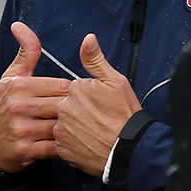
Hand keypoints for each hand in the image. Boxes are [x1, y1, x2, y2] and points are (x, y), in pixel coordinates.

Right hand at [0, 22, 71, 172]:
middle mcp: (19, 106)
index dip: (73, 93)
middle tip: (85, 115)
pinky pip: (56, 148)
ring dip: (73, 129)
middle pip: (64, 106)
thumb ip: (25, 52)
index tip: (77, 98)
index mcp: (20, 86)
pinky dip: (66, 146)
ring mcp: (22, 130)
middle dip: (75, 111)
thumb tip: (19, 25)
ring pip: (61, 127)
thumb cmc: (3, 105)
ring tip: (81, 129)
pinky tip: (70, 143)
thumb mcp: (11, 77)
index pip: (62, 86)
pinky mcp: (26, 151)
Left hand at [54, 34, 140, 177]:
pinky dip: (72, 143)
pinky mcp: (62, 149)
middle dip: (79, 111)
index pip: (74, 89)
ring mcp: (61, 130)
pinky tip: (87, 142)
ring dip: (74, 127)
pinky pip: (62, 143)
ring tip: (93, 132)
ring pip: (63, 124)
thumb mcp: (115, 82)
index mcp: (74, 89)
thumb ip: (96, 60)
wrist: (130, 150)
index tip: (99, 105)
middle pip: (66, 106)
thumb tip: (88, 39)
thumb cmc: (125, 117)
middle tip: (97, 119)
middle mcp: (63, 108)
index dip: (88, 97)